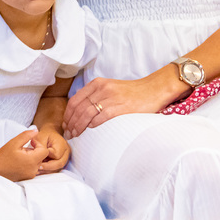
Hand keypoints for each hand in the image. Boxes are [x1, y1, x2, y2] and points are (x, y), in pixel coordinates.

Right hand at [0, 129, 49, 182]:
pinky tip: (20, 161)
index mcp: (32, 160)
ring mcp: (31, 175)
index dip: (38, 144)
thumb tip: (36, 130)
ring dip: (32, 157)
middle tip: (23, 148)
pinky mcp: (27, 177)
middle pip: (42, 157)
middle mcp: (33, 170)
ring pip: (38, 163)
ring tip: (21, 155)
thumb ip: (27, 135)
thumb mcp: (14, 142)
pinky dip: (30, 164)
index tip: (30, 142)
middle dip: (35, 151)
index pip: (45, 151)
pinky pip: (34, 169)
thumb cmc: (3, 155)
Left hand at [36, 127, 69, 174]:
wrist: (50, 133)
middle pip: (60, 163)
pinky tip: (40, 171)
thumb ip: (40, 145)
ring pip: (58, 168)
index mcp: (62, 144)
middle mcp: (66, 152)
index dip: (46, 157)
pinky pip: (56, 169)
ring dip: (48, 170)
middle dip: (48, 167)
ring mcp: (65, 158)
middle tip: (37, 167)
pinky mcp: (61, 162)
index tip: (37, 157)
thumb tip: (38, 155)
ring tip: (37, 170)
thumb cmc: (44, 134)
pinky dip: (48, 171)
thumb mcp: (41, 136)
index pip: (56, 155)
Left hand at [63, 72, 183, 137]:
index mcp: (97, 84)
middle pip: (78, 108)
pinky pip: (101, 118)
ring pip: (86, 114)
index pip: (75, 100)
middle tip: (68, 133)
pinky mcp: (120, 107)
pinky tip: (89, 132)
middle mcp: (101, 89)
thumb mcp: (110, 88)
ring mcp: (110, 98)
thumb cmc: (132, 92)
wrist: (153, 90)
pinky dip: (92, 126)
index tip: (65, 124)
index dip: (68, 114)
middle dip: (70, 122)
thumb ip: (96, 96)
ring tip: (75, 135)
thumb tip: (81, 112)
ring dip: (78, 126)